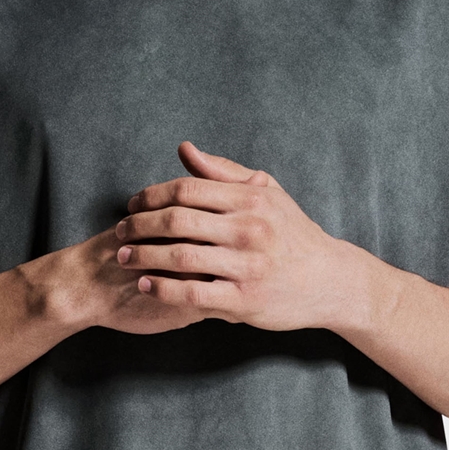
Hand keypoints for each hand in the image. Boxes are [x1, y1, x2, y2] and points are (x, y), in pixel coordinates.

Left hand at [113, 141, 358, 329]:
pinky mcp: (245, 300)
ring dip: (143, 256)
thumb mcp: (266, 193)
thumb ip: (222, 172)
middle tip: (119, 233)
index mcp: (250, 199)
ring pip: (180, 256)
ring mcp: (247, 266)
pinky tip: (145, 285)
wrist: (330, 280)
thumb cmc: (292, 234)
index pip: (186, 189)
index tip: (133, 205)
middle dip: (139, 226)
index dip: (151, 196)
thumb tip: (183, 148)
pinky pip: (193, 293)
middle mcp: (249, 229)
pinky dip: (163, 288)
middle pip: (177, 220)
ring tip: (123, 258)